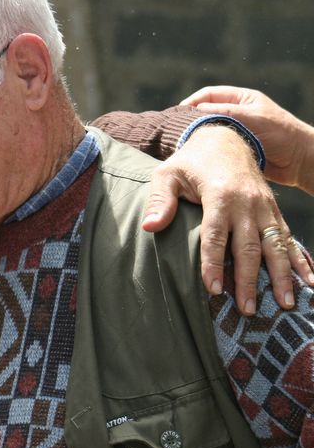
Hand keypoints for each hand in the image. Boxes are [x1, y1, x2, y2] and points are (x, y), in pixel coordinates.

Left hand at [142, 124, 313, 313]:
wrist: (226, 138)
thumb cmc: (191, 162)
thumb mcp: (168, 174)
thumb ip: (160, 201)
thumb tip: (149, 227)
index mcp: (220, 195)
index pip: (216, 236)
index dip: (214, 264)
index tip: (214, 289)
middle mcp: (247, 204)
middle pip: (249, 248)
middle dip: (249, 280)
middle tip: (248, 309)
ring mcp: (264, 208)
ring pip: (275, 246)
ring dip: (282, 276)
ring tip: (286, 304)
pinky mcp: (273, 211)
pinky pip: (288, 238)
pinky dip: (301, 260)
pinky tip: (310, 281)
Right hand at [181, 86, 313, 193]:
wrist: (299, 161)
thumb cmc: (283, 134)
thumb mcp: (254, 118)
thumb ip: (227, 112)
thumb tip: (197, 109)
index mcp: (241, 99)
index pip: (209, 95)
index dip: (193, 101)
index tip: (180, 113)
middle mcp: (236, 113)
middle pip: (205, 112)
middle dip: (191, 119)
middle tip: (178, 130)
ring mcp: (234, 131)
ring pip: (208, 130)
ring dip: (197, 135)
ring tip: (184, 142)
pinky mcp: (234, 148)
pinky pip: (214, 146)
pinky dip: (205, 148)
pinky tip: (197, 154)